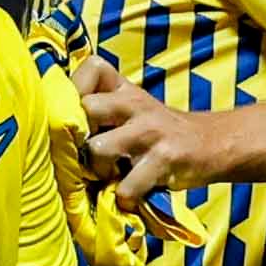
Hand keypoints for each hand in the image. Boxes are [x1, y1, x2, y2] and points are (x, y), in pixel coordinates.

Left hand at [72, 53, 248, 201]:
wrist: (211, 144)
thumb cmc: (157, 131)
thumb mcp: (132, 107)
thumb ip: (99, 107)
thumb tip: (53, 124)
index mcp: (124, 89)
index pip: (91, 68)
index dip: (73, 91)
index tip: (74, 118)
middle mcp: (135, 103)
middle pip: (86, 109)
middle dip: (78, 136)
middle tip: (85, 155)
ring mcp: (150, 130)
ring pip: (98, 148)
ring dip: (97, 171)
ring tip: (109, 176)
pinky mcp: (164, 159)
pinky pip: (126, 186)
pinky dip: (123, 197)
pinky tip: (129, 195)